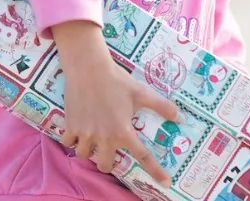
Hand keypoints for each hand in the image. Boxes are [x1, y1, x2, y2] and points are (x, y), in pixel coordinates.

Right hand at [52, 21, 179, 184]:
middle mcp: (104, 137)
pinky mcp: (70, 126)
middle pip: (105, 165)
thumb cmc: (117, 80)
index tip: (165, 183)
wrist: (88, 68)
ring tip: (92, 138)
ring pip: (85, 156)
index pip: (143, 156)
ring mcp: (85, 133)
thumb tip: (181, 117)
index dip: (155, 171)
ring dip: (90, 150)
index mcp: (124, 131)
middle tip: (109, 148)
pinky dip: (72, 140)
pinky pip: (68, 143)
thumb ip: (161, 106)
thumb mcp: (142, 93)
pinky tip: (77, 130)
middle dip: (107, 161)